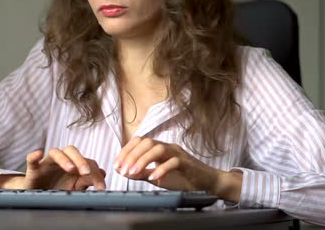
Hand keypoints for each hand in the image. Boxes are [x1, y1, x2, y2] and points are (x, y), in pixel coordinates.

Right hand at [0, 146, 105, 189]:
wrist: (36, 194)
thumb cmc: (56, 188)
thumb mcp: (74, 188)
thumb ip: (86, 181)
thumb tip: (102, 173)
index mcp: (73, 163)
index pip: (86, 161)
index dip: (95, 173)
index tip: (101, 187)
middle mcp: (61, 160)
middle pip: (72, 151)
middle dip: (81, 161)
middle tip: (87, 173)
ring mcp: (47, 163)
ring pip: (55, 152)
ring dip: (64, 159)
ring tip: (71, 169)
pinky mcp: (33, 169)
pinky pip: (31, 159)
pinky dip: (34, 155)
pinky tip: (38, 154)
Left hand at [114, 137, 241, 201]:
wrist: (207, 183)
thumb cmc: (182, 178)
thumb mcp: (157, 176)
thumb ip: (142, 172)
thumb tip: (123, 170)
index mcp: (159, 148)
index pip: (139, 142)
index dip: (126, 151)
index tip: (117, 165)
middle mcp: (167, 147)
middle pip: (147, 142)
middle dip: (131, 155)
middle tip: (122, 170)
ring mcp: (178, 153)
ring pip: (158, 148)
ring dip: (143, 160)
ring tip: (133, 172)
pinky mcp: (187, 162)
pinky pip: (173, 162)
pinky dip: (161, 169)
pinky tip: (153, 178)